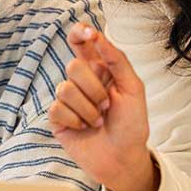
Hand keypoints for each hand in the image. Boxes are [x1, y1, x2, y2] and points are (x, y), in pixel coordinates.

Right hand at [48, 23, 155, 190]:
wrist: (123, 157)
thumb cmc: (132, 124)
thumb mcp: (133, 88)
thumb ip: (117, 59)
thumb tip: (98, 37)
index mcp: (99, 69)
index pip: (82, 42)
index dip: (80, 32)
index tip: (87, 33)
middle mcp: (81, 81)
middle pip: (74, 66)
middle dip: (94, 89)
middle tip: (107, 105)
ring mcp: (67, 99)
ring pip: (65, 88)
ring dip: (88, 109)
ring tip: (99, 121)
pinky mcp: (57, 117)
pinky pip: (57, 108)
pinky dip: (76, 120)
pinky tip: (84, 128)